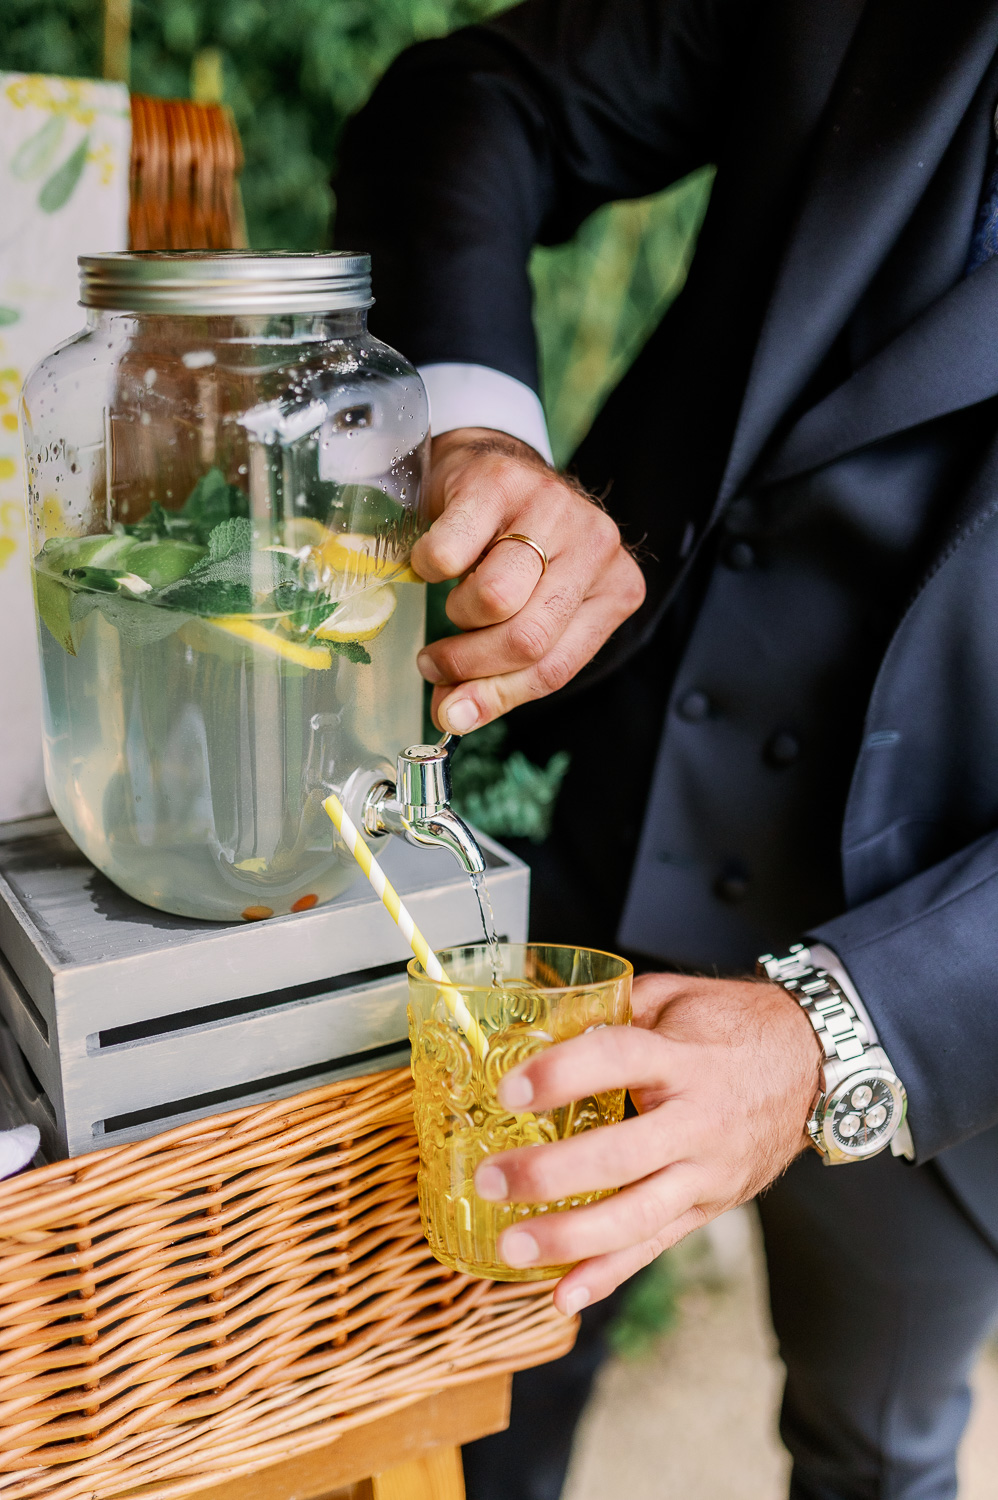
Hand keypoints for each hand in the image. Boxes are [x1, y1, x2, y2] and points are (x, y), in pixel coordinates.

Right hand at [411, 428, 645, 733]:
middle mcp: (598, 547)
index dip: (497, 697)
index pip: (557, 667)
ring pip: (495, 599)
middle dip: (469, 664)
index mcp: (615, 590)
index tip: (452, 713)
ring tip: (451, 602)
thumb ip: (498, 672)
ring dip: (456, 614)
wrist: (489, 469)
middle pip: (527, 638)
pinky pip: (450, 554)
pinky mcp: (503, 482)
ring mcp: (554, 509)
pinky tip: (435, 562)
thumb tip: (452, 718)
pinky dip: (428, 568)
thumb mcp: (525, 615)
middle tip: (435, 665)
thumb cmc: (509, 554)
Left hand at [473, 971, 822, 1315]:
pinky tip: (564, 1296)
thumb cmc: (734, 1025)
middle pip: (622, 1156)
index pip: (619, 1060)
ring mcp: (706, 1172)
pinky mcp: (709, 1205)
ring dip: (570, 1238)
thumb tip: (538, 1023)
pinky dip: (609, 1275)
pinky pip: (656, 1246)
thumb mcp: (675, 997)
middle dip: (550, 1174)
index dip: (563, 1074)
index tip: (511, 1090)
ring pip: (638, 1216)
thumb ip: (612, 1009)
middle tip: (491, 1179)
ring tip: (511, 1247)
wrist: (816, 1064)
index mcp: (685, 1058)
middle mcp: (698, 1121)